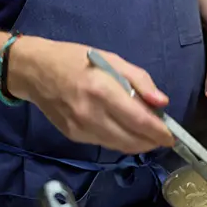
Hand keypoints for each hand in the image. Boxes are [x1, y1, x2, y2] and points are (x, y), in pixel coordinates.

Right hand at [8, 36, 174, 154]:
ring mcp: (80, 128)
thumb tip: (162, 103)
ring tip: (149, 136)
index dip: (158, 132)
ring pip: (118, 146)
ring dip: (137, 145)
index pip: (138, 120)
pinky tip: (126, 131)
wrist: (35, 71)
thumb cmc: (77, 60)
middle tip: (163, 137)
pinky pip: (103, 143)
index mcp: (103, 90)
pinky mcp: (72, 135)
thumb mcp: (113, 60)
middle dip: (151, 142)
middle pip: (130, 139)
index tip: (172, 136)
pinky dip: (120, 141)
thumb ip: (140, 81)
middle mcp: (91, 114)